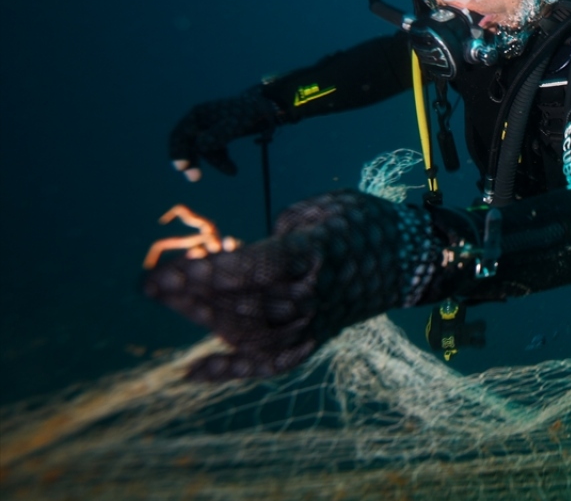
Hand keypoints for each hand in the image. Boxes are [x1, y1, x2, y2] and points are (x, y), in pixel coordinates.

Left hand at [144, 190, 442, 380]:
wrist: (409, 260)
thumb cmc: (360, 223)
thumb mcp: (320, 209)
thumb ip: (278, 235)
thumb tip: (239, 258)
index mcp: (316, 254)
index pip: (255, 268)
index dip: (210, 273)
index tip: (168, 272)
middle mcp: (313, 294)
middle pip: (242, 302)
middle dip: (190, 294)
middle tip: (150, 283)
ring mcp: (314, 322)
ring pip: (248, 332)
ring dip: (202, 318)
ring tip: (169, 299)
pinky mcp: (314, 340)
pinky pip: (269, 363)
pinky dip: (230, 371)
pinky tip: (193, 373)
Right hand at [169, 88, 281, 181]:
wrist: (262, 108)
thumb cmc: (246, 112)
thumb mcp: (234, 123)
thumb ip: (217, 134)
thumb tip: (199, 145)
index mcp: (197, 114)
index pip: (180, 135)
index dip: (178, 152)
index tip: (181, 167)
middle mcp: (199, 122)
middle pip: (188, 145)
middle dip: (192, 162)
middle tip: (195, 178)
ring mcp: (208, 130)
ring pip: (204, 151)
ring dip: (215, 162)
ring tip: (233, 170)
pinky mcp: (218, 137)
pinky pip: (215, 152)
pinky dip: (223, 160)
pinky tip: (233, 169)